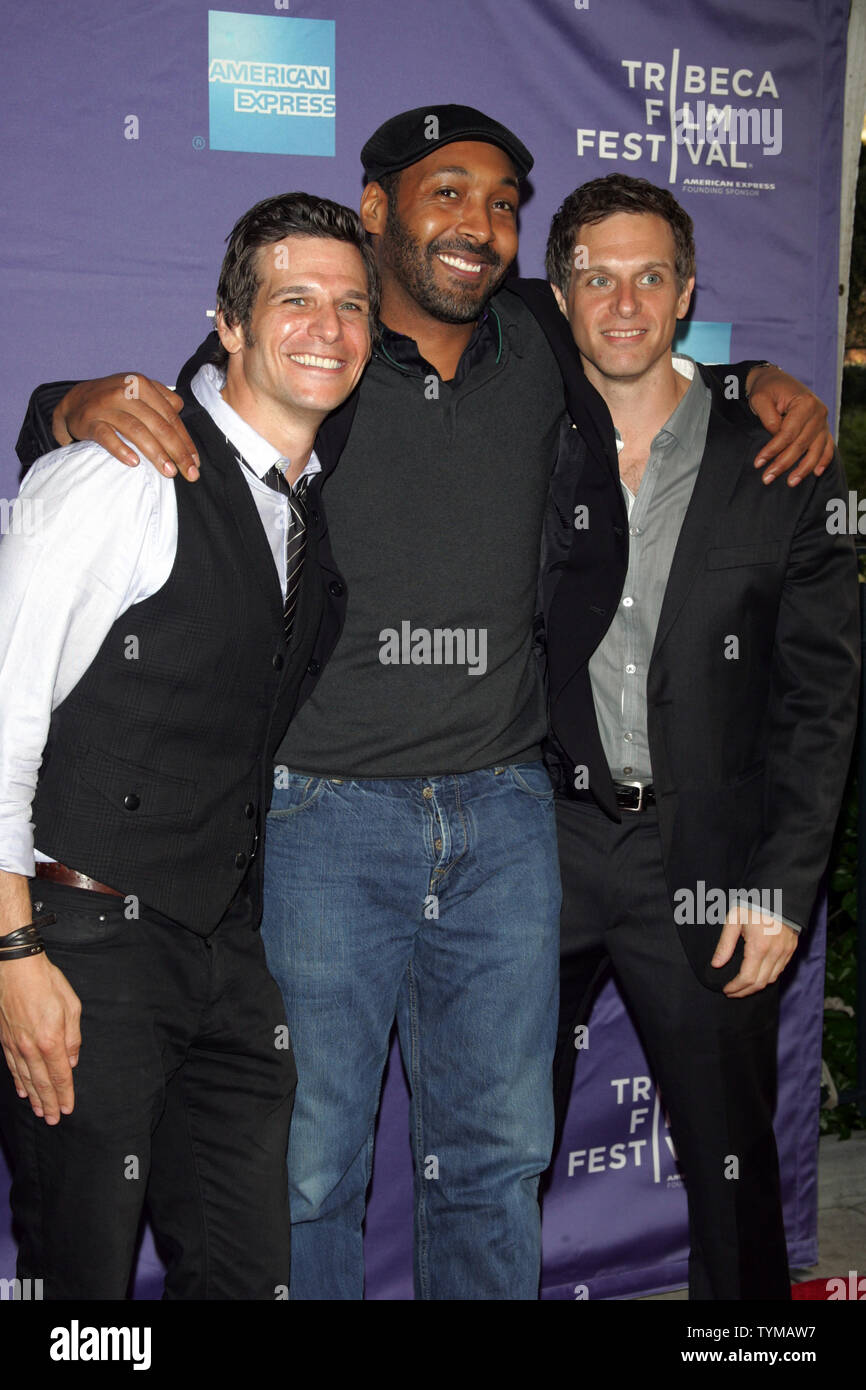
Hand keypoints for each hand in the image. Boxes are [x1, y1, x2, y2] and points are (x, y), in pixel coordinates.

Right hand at [0, 953, 81, 1122]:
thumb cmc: (47, 982)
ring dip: (33, 1097)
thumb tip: (72, 1061)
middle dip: (48, 1103)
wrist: (15, 968)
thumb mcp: (71, 1005)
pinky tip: (21, 1090)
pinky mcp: (5, 1039)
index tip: (67, 1109)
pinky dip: (18, 1081)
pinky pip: (12, 1066)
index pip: (60, 1075)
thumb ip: (73, 1037)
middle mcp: (31, 1048)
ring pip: (25, 1078)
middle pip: (41, 1083)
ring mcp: (15, 1045)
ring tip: (39, 1111)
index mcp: (51, 1040)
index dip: (64, 1094)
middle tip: (52, 1120)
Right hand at [53, 374, 200, 480]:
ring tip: (169, 473)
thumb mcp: (138, 390)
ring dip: (156, 454)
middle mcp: (126, 392)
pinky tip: (134, 464)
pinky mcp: (90, 421)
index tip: (196, 463)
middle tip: (190, 474)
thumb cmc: (115, 400)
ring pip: (137, 431)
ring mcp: (106, 406)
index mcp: (142, 385)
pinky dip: (121, 450)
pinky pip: (107, 437)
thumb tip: (182, 410)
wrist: (75, 400)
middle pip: (158, 425)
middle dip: (177, 452)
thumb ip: (162, 399)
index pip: (170, 417)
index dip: (185, 441)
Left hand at [711, 903, 797, 997]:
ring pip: (771, 979)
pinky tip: (758, 976)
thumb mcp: (734, 920)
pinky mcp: (792, 949)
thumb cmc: (753, 904)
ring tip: (742, 987)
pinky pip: (780, 970)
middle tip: (732, 992)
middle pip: (760, 983)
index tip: (726, 989)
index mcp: (759, 947)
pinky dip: (768, 977)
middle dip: (744, 991)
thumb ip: (725, 944)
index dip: (735, 987)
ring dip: (756, 986)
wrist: (779, 892)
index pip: (747, 978)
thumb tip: (716, 964)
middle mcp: (775, 953)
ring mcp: (786, 952)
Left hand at [745, 366, 833, 485]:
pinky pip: (826, 447)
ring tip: (790, 483)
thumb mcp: (760, 398)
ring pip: (815, 450)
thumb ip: (768, 418)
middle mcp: (818, 413)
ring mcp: (822, 421)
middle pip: (801, 444)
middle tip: (767, 478)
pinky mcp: (822, 428)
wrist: (776, 381)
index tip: (758, 463)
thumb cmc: (767, 390)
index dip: (773, 450)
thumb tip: (776, 438)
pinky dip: (823, 460)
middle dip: (784, 464)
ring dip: (803, 469)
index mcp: (805, 403)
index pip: (788, 433)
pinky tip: (816, 473)